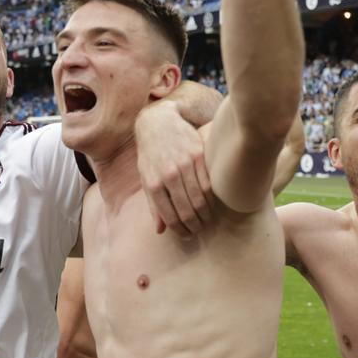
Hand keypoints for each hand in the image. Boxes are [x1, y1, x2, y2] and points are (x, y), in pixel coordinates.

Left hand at [135, 101, 213, 235]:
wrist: (158, 123)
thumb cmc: (150, 154)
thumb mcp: (145, 178)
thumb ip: (153, 205)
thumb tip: (160, 230)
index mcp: (154, 184)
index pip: (170, 216)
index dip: (180, 230)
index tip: (187, 235)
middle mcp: (169, 175)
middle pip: (187, 211)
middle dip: (194, 226)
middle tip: (199, 231)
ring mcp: (185, 164)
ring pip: (200, 199)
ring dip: (205, 215)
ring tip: (207, 221)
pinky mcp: (198, 155)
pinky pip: (208, 183)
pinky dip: (211, 198)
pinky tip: (211, 204)